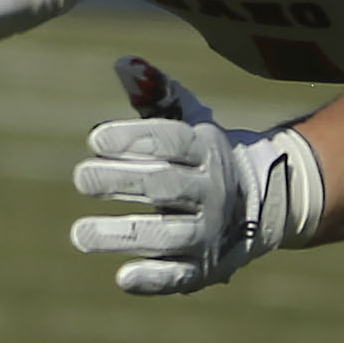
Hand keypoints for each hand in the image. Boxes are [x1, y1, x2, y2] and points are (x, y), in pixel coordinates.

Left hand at [69, 58, 324, 295]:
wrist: (264, 202)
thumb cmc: (202, 155)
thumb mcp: (188, 119)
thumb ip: (154, 93)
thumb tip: (122, 63)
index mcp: (206, 148)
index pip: (169, 140)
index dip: (132, 139)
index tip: (94, 140)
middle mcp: (212, 189)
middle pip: (164, 185)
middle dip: (120, 182)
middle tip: (80, 178)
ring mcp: (212, 231)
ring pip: (167, 234)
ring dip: (123, 235)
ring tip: (78, 234)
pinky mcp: (207, 267)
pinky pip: (182, 276)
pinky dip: (154, 279)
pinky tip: (122, 277)